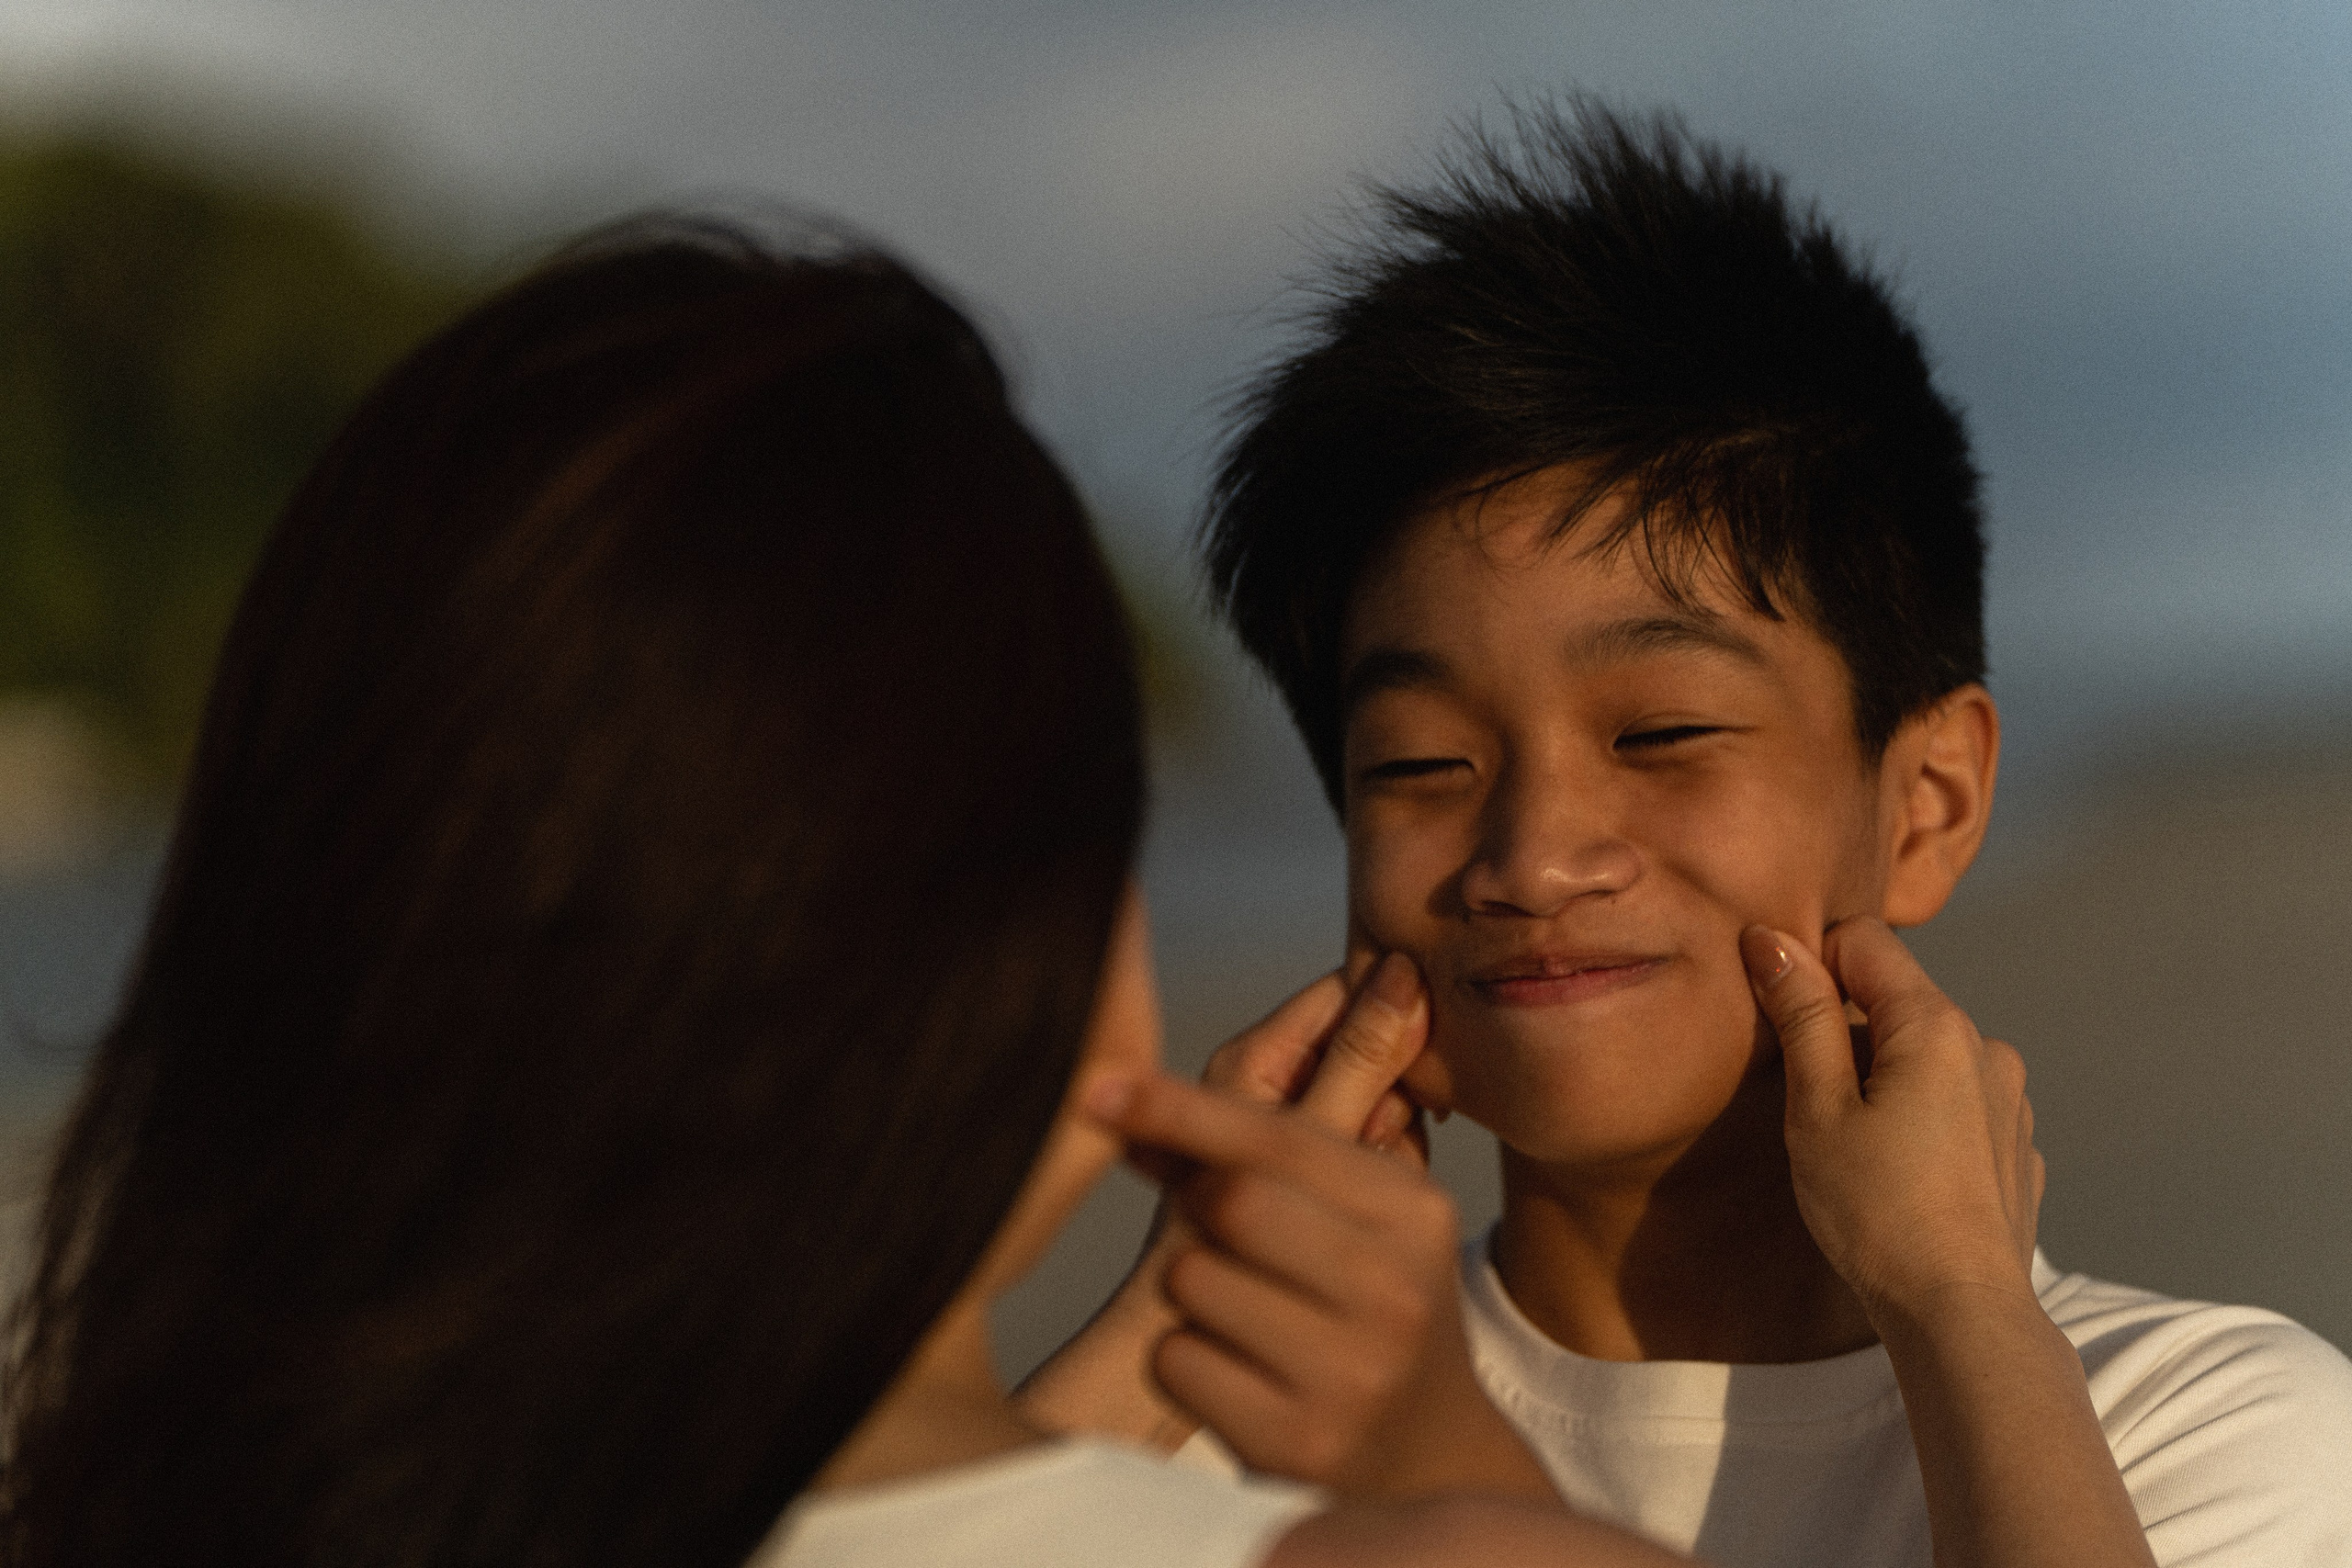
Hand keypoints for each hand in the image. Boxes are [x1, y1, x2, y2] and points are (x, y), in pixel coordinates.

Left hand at [1012, 955, 1434, 1447]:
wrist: (1422, 1452)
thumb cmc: (1370, 1299)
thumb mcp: (1375, 1204)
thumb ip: (1340, 1098)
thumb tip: (1375, 975)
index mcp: (1411, 1211)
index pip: (1276, 1139)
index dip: (1179, 1106)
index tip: (1097, 1085)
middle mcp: (1393, 1288)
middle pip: (1231, 1203)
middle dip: (1201, 1210)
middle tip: (1221, 1233)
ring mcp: (1350, 1372)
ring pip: (1194, 1282)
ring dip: (1192, 1290)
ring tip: (1245, 1313)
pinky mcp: (1297, 1442)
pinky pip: (1180, 1361)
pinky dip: (1187, 1359)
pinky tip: (1239, 1374)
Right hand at [1741, 917, 2043, 1324]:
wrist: (1962, 1313)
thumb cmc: (1877, 1214)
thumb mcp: (1818, 1110)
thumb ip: (1803, 1016)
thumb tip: (1773, 938)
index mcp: (1936, 1026)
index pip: (1863, 941)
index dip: (1810, 964)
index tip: (1778, 1017)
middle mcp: (1986, 1048)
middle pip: (1897, 999)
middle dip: (1847, 1030)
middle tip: (1812, 1104)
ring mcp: (2011, 1099)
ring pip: (1927, 1054)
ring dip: (1886, 1076)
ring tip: (1858, 1148)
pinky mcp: (2017, 1146)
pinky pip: (1957, 1102)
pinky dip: (1923, 1117)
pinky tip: (1902, 1173)